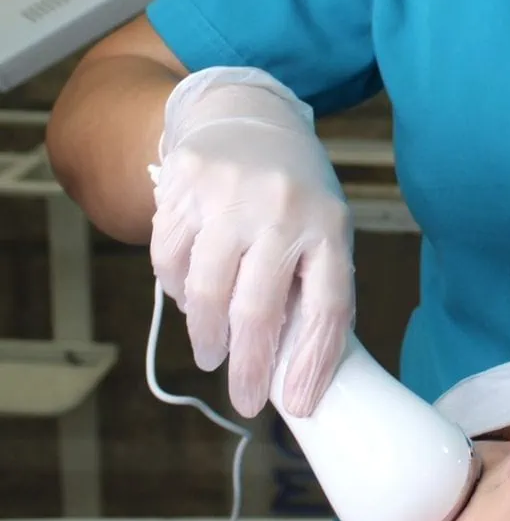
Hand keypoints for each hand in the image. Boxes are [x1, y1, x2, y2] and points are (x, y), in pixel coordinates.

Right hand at [149, 66, 352, 418]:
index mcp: (328, 223)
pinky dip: (177, 290)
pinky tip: (190, 299)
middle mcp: (281, 206)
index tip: (299, 404)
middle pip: (259, 308)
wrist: (250, 116)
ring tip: (212, 352)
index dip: (313, 363)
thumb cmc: (294, 189)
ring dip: (207, 335)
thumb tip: (300, 366)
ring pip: (208, 290)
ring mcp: (229, 192)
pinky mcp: (185, 183)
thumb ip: (313, 284)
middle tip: (245, 398)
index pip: (328, 307)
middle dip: (249, 366)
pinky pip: (170, 258)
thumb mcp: (322, 226)